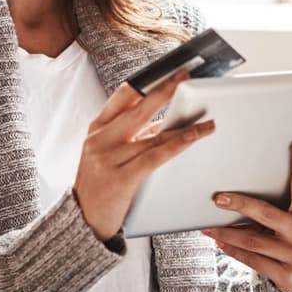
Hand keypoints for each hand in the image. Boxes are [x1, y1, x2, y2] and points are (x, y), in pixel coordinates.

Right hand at [73, 69, 214, 239]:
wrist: (83, 221)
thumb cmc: (101, 184)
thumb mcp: (109, 153)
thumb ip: (133, 137)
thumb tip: (166, 123)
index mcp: (97, 128)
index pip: (123, 95)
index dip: (147, 80)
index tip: (169, 69)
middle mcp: (100, 139)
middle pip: (138, 107)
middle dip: (165, 89)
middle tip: (186, 75)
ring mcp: (108, 158)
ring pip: (152, 135)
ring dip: (184, 125)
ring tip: (208, 120)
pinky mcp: (121, 178)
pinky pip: (155, 157)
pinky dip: (178, 144)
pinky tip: (195, 136)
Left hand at [201, 142, 291, 291]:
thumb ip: (287, 204)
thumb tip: (248, 188)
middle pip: (266, 214)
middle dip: (240, 205)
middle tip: (218, 199)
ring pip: (253, 241)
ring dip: (227, 233)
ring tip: (208, 227)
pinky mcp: (284, 274)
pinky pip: (251, 260)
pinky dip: (233, 250)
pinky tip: (220, 243)